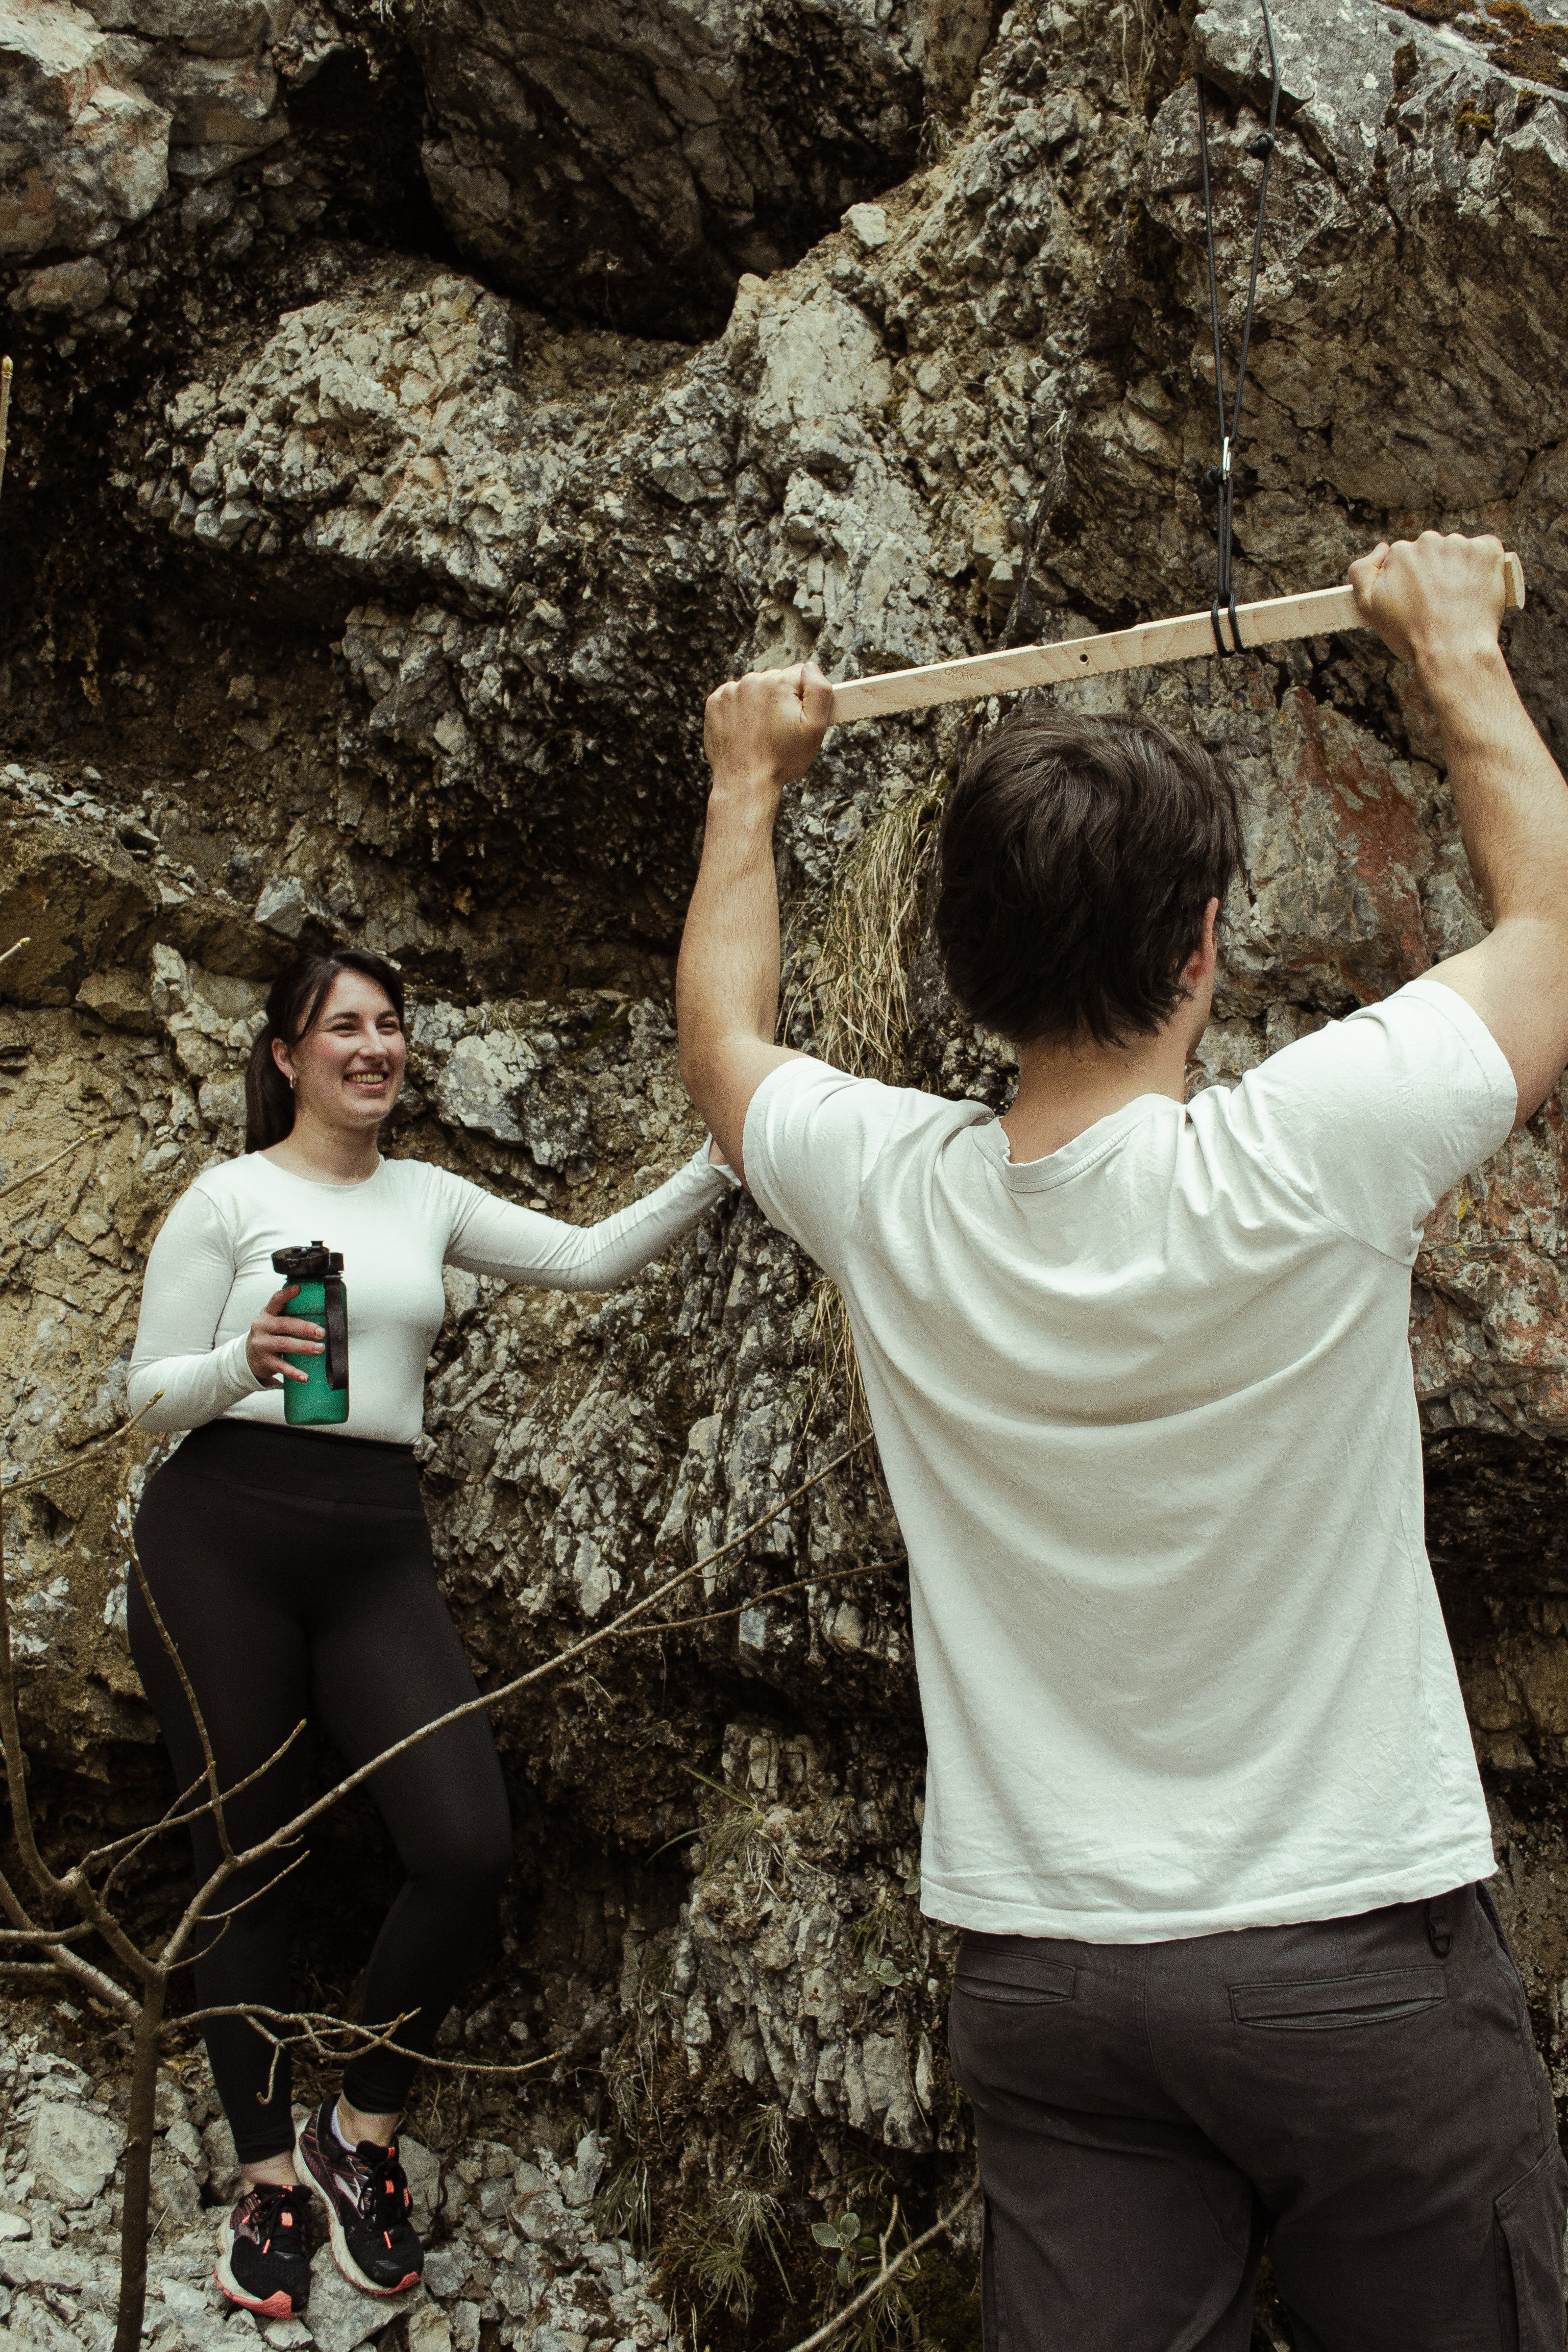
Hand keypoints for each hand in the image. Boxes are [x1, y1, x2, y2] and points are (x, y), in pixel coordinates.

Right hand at [246, 1284, 323, 1384]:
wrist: (247, 1358)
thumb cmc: (267, 1337)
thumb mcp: (272, 1323)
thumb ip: (288, 1315)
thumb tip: (320, 1310)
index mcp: (267, 1315)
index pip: (275, 1301)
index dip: (286, 1294)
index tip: (298, 1288)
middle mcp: (262, 1328)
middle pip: (284, 1324)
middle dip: (304, 1327)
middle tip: (321, 1332)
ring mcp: (262, 1345)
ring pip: (284, 1344)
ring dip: (304, 1347)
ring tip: (319, 1348)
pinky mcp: (265, 1362)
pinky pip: (281, 1367)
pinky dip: (294, 1373)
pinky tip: (305, 1376)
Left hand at [703, 661, 832, 805]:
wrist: (745, 782)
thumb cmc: (781, 760)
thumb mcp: (815, 729)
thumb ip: (820, 691)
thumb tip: (811, 668)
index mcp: (778, 684)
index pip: (800, 674)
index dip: (804, 696)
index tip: (798, 717)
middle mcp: (752, 682)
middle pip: (776, 680)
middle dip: (781, 700)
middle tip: (780, 729)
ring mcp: (730, 692)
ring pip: (754, 689)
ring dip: (760, 704)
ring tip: (762, 732)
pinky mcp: (715, 703)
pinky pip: (734, 698)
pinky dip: (740, 710)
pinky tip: (746, 729)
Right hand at [1349, 530, 1506, 670]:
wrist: (1451, 650)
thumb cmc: (1410, 633)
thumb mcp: (1368, 606)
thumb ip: (1361, 571)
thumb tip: (1381, 548)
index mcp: (1401, 551)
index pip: (1407, 558)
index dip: (1412, 581)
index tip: (1418, 600)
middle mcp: (1430, 541)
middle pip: (1433, 552)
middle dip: (1436, 572)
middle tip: (1439, 603)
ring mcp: (1461, 545)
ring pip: (1459, 552)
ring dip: (1460, 569)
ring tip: (1459, 600)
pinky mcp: (1488, 551)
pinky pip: (1487, 549)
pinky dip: (1485, 565)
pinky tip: (1478, 588)